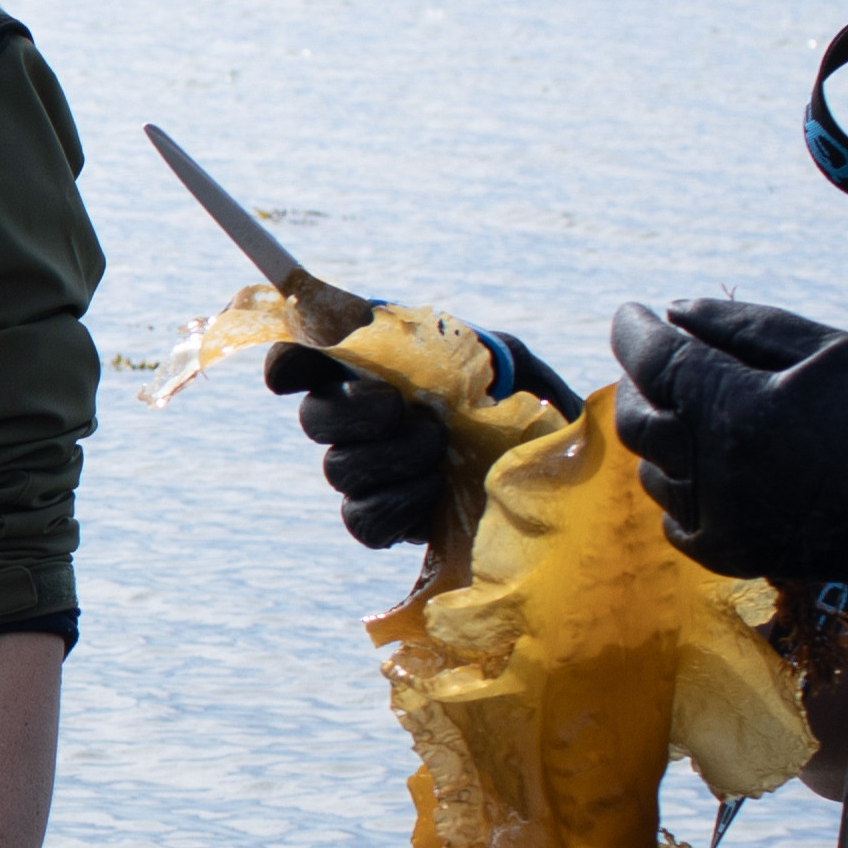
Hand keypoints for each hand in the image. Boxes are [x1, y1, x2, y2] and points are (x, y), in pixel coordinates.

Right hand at [263, 324, 568, 550]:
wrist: (558, 470)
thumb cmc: (531, 405)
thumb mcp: (502, 356)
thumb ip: (437, 336)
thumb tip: (366, 327)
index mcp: (379, 369)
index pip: (307, 359)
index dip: (289, 362)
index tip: (290, 374)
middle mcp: (363, 419)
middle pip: (315, 417)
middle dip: (355, 411)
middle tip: (401, 408)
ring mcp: (369, 473)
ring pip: (340, 469)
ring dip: (393, 456)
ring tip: (440, 449)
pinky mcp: (385, 521)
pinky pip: (362, 519)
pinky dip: (397, 503)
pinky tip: (434, 487)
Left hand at [609, 299, 847, 608]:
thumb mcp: (831, 348)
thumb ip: (745, 325)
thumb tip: (676, 311)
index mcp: (745, 413)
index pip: (657, 363)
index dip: (635, 331)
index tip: (633, 312)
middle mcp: (721, 473)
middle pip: (639, 419)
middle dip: (637, 381)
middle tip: (656, 360)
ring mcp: (723, 522)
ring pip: (653, 469)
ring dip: (663, 434)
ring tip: (699, 410)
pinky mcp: (732, 557)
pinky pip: (674, 518)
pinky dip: (680, 485)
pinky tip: (712, 463)